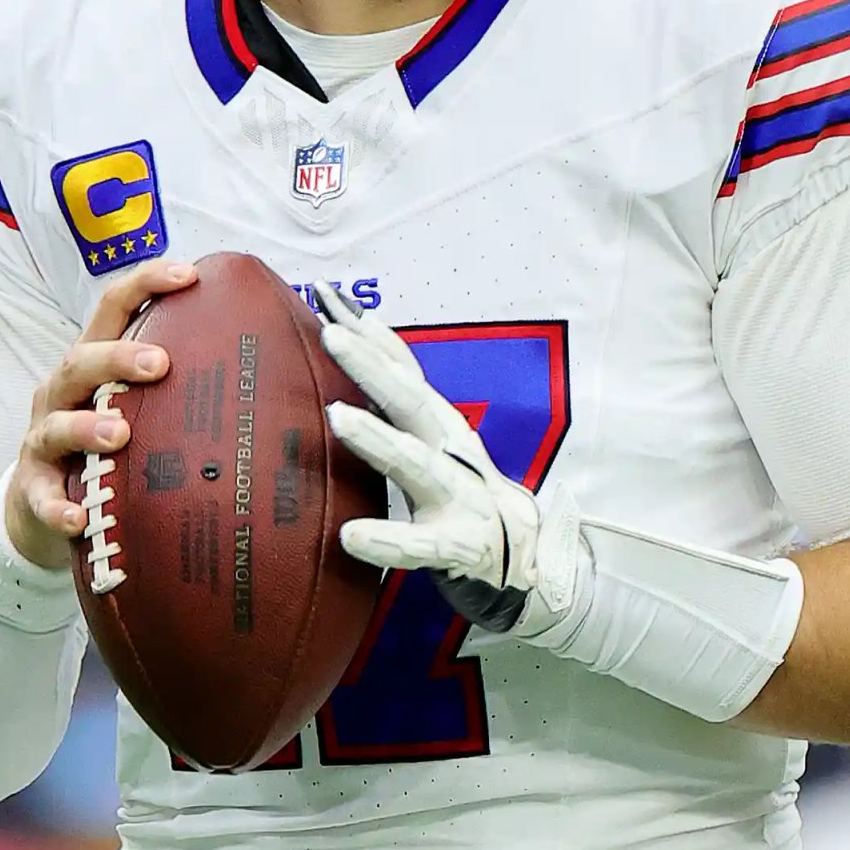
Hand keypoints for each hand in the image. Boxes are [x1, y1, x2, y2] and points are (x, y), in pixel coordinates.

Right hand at [5, 259, 196, 567]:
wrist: (45, 507)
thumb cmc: (111, 445)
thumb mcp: (141, 407)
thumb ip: (185, 388)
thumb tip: (281, 373)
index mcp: (95, 363)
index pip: (114, 308)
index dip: (146, 283)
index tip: (189, 274)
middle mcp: (64, 393)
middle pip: (81, 359)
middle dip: (118, 357)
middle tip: (161, 364)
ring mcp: (44, 440)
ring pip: (57, 424)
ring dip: (86, 428)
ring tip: (120, 433)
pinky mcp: (33, 490)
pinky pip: (41, 497)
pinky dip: (58, 507)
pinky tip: (78, 518)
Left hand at [314, 281, 578, 633]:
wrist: (524, 556)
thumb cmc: (459, 488)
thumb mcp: (430, 437)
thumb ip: (392, 399)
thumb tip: (349, 343)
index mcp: (437, 421)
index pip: (400, 366)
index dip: (366, 330)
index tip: (325, 294)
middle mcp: (449, 448)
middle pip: (409, 400)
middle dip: (370, 365)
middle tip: (330, 334)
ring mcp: (457, 495)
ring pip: (415, 463)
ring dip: (378, 439)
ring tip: (338, 418)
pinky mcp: (457, 546)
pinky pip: (418, 544)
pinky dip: (387, 540)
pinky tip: (352, 536)